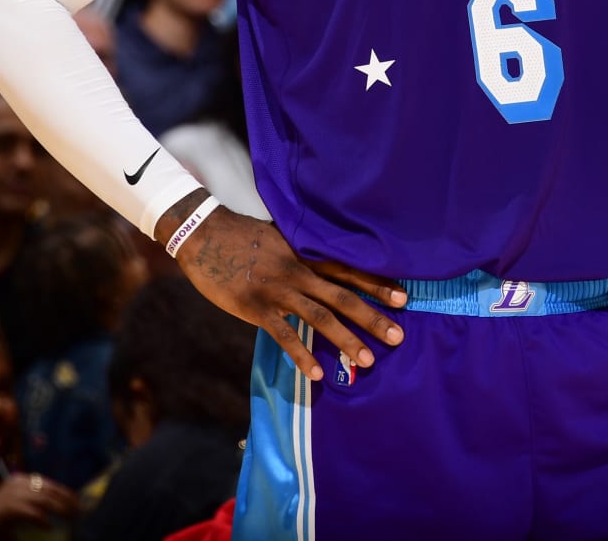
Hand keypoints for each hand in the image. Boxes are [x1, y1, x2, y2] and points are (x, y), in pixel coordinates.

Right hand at [0, 473, 77, 536]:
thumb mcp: (16, 502)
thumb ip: (33, 500)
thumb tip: (57, 503)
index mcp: (20, 479)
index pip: (48, 483)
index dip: (64, 491)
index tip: (75, 500)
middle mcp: (18, 483)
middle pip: (49, 489)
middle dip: (66, 500)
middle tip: (77, 510)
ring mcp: (14, 494)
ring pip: (45, 500)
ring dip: (60, 509)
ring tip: (69, 517)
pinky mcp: (11, 508)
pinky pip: (33, 512)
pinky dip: (43, 520)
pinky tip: (48, 526)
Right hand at [168, 199, 406, 379]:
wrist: (204, 233)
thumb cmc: (243, 236)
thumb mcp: (280, 237)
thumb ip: (303, 253)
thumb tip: (324, 264)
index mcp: (305, 254)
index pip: (349, 269)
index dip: (376, 284)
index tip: (403, 298)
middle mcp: (298, 271)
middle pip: (342, 296)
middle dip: (372, 317)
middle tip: (398, 337)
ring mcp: (277, 290)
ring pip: (320, 317)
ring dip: (345, 340)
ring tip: (367, 361)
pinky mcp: (256, 307)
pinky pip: (284, 334)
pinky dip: (301, 354)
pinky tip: (316, 372)